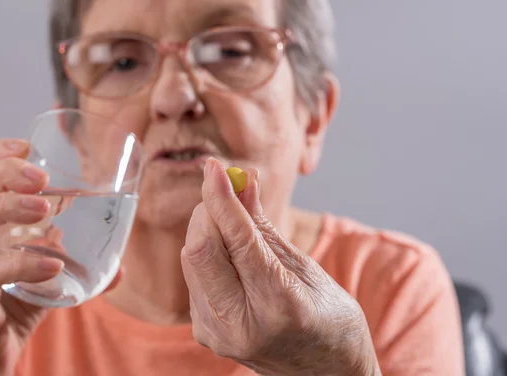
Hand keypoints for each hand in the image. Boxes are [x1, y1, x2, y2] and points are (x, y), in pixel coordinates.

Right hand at [0, 139, 120, 375]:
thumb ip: (76, 267)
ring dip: (7, 206)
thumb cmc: (12, 309)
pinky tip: (53, 265)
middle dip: (5, 172)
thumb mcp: (46, 280)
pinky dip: (21, 263)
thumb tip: (121, 266)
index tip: (28, 144)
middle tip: (42, 176)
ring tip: (44, 206)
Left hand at [181, 158, 379, 375]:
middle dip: (209, 210)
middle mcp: (240, 323)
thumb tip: (243, 182)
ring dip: (207, 229)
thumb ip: (266, 226)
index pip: (238, 238)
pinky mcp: (205, 333)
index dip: (222, 197)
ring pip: (191, 259)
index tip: (215, 167)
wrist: (324, 374)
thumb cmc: (330, 320)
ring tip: (235, 223)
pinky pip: (194, 277)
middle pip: (200, 248)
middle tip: (228, 191)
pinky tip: (230, 254)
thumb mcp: (307, 268)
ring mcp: (218, 333)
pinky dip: (208, 253)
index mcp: (279, 305)